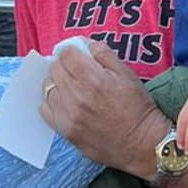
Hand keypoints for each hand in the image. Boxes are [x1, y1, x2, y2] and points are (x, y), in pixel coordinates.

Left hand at [40, 40, 168, 175]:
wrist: (142, 143)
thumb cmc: (138, 108)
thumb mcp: (127, 74)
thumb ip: (104, 54)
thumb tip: (86, 45)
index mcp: (92, 79)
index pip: (66, 54)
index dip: (72, 52)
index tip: (77, 56)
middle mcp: (76, 96)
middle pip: (55, 69)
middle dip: (64, 65)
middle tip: (76, 71)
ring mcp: (68, 116)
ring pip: (48, 88)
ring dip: (57, 83)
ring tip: (71, 88)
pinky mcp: (65, 131)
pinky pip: (45, 110)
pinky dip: (52, 102)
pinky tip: (65, 103)